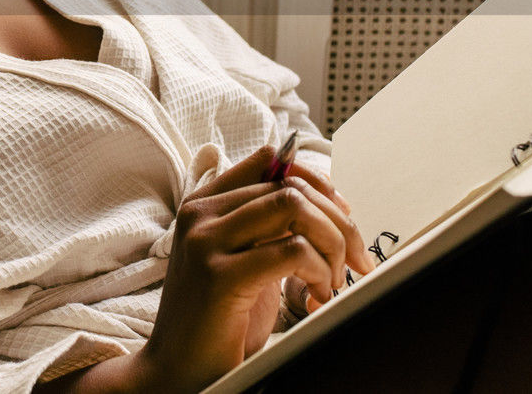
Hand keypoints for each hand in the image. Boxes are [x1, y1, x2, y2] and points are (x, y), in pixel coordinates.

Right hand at [136, 146, 375, 392]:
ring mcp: (206, 241)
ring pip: (295, 209)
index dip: (317, 184)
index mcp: (204, 203)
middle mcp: (201, 214)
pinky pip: (293, 251)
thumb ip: (266, 225)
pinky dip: (319, 272)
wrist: (177, 369)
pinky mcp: (219, 276)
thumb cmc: (217, 317)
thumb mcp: (241, 258)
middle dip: (339, 222)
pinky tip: (316, 297)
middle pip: (291, 187)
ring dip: (331, 244)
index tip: (341, 217)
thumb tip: (329, 200)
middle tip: (354, 260)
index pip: (271, 161)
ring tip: (330, 281)